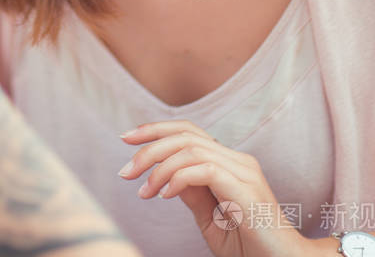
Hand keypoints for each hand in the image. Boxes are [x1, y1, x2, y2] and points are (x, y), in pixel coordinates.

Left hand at [119, 120, 315, 256]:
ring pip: (191, 149)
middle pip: (186, 133)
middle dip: (149, 144)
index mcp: (230, 163)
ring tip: (143, 191)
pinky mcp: (245, 188)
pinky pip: (204, 169)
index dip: (156, 129)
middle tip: (125, 170)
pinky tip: (165, 195)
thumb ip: (193, 194)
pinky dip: (178, 178)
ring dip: (159, 167)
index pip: (189, 131)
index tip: (127, 139)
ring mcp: (244, 171)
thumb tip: (166, 176)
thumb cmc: (250, 248)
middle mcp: (238, 160)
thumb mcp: (211, 220)